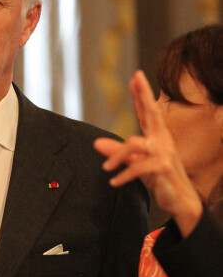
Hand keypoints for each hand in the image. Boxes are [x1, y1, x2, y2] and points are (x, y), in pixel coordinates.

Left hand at [94, 70, 202, 235]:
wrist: (180, 201)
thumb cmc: (159, 178)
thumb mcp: (135, 164)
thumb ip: (117, 152)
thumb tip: (96, 143)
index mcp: (157, 137)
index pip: (147, 112)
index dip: (141, 94)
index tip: (135, 76)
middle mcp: (162, 140)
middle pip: (152, 113)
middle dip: (143, 95)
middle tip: (136, 77)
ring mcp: (164, 153)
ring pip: (135, 143)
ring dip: (117, 155)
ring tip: (105, 168)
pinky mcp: (163, 168)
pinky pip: (138, 167)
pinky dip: (124, 174)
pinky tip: (114, 182)